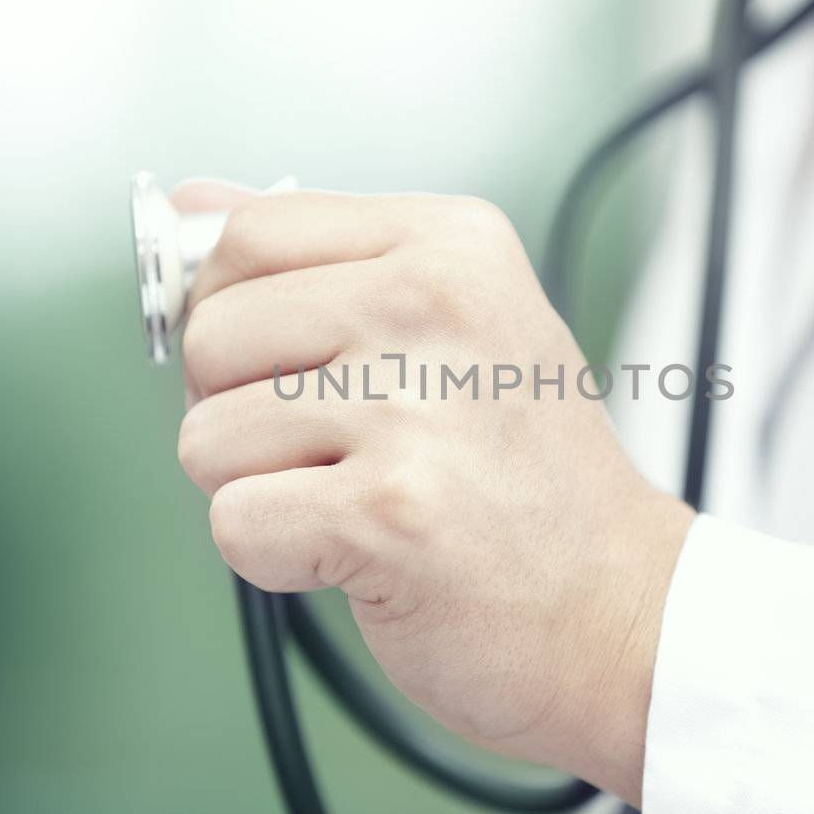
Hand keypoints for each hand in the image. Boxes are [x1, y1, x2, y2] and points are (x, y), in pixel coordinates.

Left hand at [174, 183, 692, 804]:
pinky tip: (363, 554)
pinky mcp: (388, 513)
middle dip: (239, 409)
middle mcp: (435, 305)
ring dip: (261, 490)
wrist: (624, 612)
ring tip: (362, 501)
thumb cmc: (526, 478)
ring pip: (205, 434)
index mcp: (451, 243)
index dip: (232, 311)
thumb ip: (318, 258)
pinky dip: (280, 559)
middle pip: (212, 333)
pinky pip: (234, 522)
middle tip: (340, 449)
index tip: (282, 365)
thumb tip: (188, 202)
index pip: (250, 234)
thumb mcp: (451, 325)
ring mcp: (414, 409)